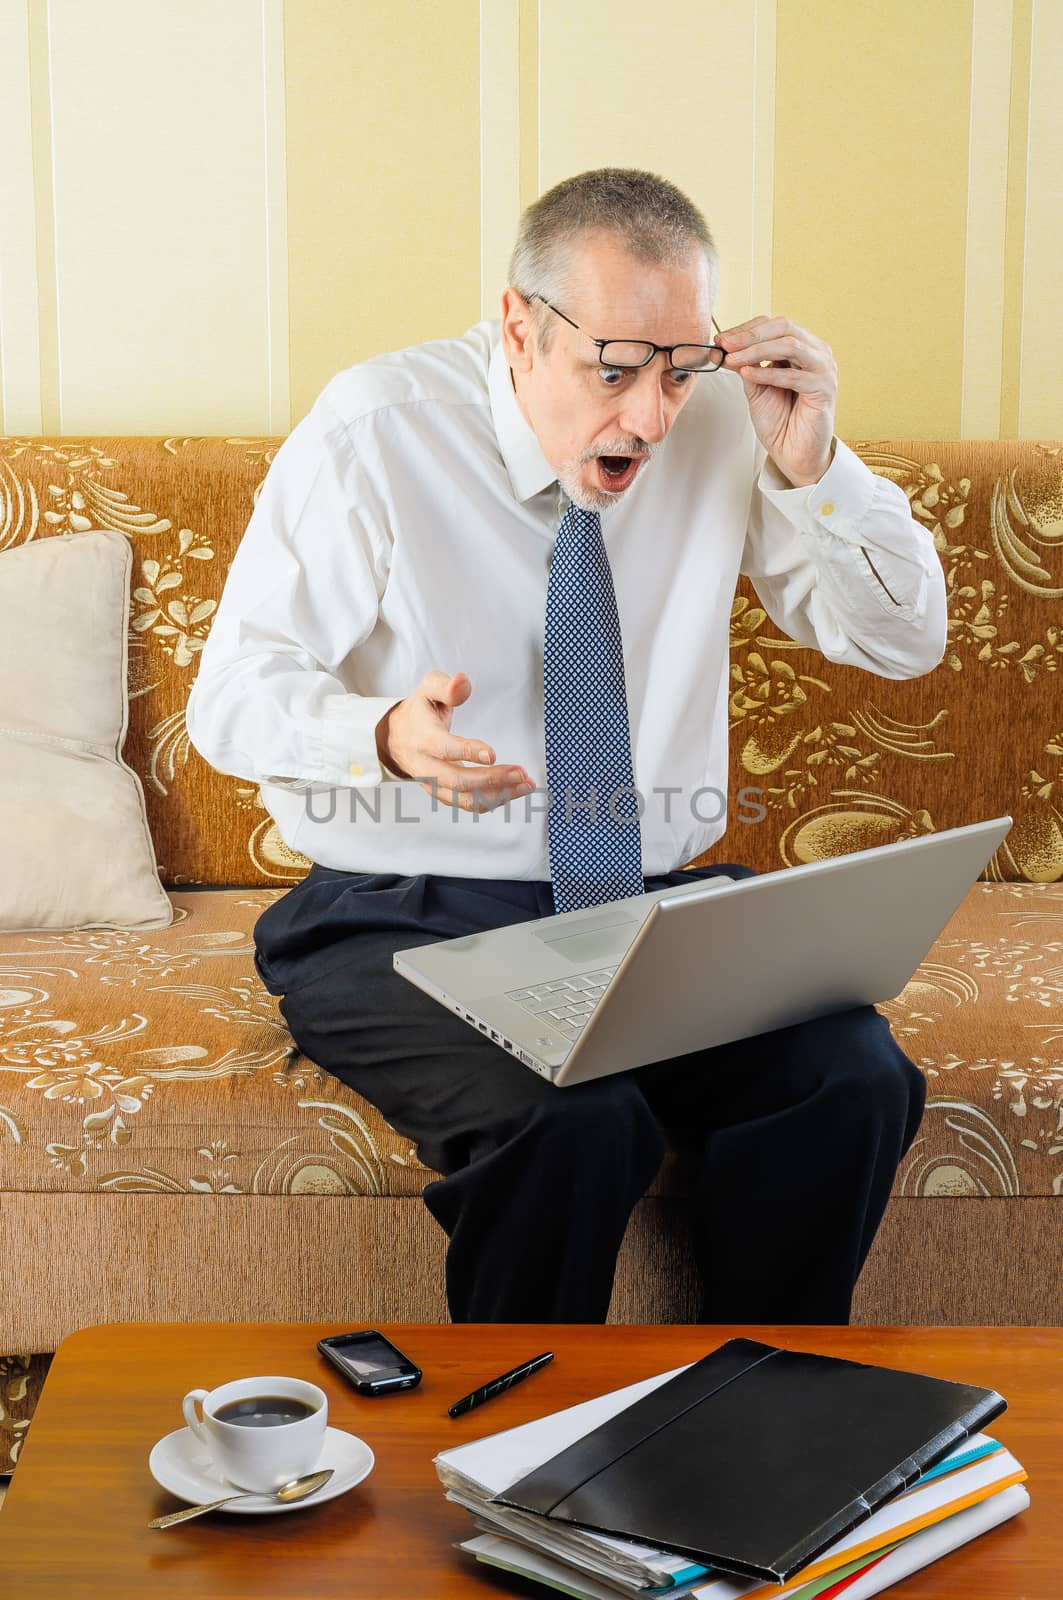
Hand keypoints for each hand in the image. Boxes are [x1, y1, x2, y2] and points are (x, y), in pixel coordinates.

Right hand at [375, 670, 533, 811]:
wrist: (396, 738)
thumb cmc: (419, 711)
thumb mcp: (427, 689)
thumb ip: (446, 686)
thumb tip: (462, 681)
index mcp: (422, 738)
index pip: (444, 749)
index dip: (467, 752)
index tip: (492, 754)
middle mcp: (425, 766)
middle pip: (457, 781)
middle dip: (492, 779)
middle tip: (520, 773)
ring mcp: (433, 784)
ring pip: (465, 799)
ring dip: (498, 795)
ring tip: (526, 784)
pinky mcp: (443, 793)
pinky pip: (468, 804)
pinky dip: (493, 801)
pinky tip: (514, 790)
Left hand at [716, 316, 837, 486]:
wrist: (793, 454)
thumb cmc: (779, 421)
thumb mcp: (756, 386)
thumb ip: (746, 364)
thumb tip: (724, 346)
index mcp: (803, 347)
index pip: (774, 325)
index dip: (746, 329)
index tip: (721, 340)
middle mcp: (816, 353)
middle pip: (784, 327)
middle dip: (750, 335)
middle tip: (726, 344)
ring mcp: (823, 369)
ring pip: (790, 345)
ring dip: (757, 350)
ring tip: (732, 359)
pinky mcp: (824, 389)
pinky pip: (793, 375)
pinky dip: (768, 372)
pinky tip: (748, 374)